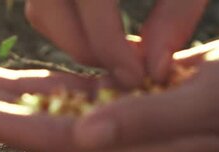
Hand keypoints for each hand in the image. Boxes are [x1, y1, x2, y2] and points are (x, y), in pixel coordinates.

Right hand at [24, 0, 207, 86]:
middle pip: (48, 13)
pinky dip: (69, 27)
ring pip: (41, 12)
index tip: (139, 77)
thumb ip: (177, 14)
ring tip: (119, 52)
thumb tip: (153, 71)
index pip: (90, 10)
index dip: (112, 51)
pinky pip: (46, 7)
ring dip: (74, 40)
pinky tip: (107, 34)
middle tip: (126, 68)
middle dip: (86, 49)